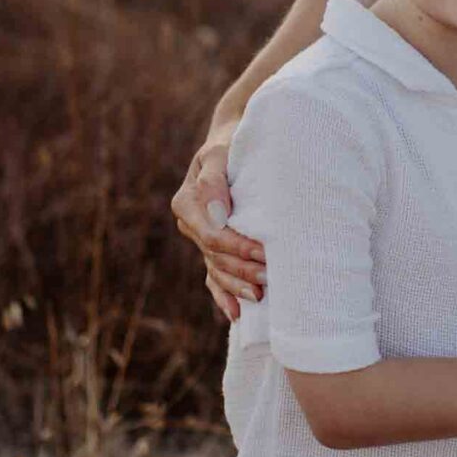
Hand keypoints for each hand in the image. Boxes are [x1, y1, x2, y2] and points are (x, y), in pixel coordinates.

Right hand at [171, 127, 265, 324]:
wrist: (233, 142)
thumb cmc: (230, 144)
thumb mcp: (219, 152)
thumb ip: (213, 180)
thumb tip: (218, 215)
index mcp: (188, 203)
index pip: (211, 234)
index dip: (236, 247)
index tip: (262, 252)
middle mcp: (191, 224)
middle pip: (215, 256)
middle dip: (241, 269)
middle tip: (269, 278)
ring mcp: (201, 239)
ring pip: (216, 270)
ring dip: (237, 286)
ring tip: (260, 297)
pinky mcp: (213, 248)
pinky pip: (214, 277)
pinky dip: (224, 296)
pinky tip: (237, 314)